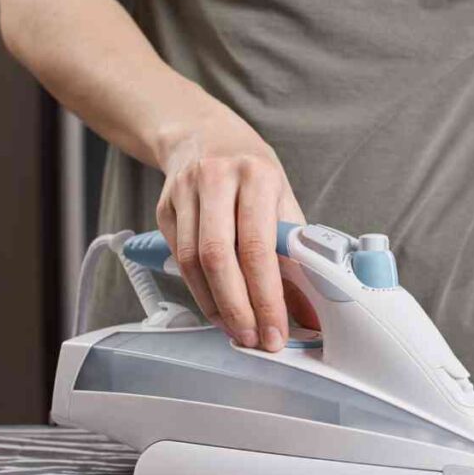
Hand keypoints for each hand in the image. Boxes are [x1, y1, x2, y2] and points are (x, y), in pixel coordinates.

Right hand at [154, 103, 309, 351]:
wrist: (205, 136)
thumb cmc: (253, 174)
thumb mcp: (283, 201)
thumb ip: (296, 252)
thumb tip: (310, 309)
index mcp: (257, 176)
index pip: (259, 246)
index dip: (268, 295)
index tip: (277, 328)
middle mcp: (217, 180)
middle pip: (220, 258)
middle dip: (239, 308)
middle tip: (255, 339)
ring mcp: (185, 193)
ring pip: (194, 263)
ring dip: (217, 305)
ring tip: (238, 329)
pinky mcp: (163, 208)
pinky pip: (181, 259)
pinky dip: (200, 291)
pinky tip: (218, 307)